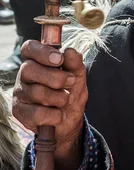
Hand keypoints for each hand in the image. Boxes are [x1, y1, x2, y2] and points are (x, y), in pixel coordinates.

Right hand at [13, 41, 87, 169]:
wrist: (70, 121)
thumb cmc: (71, 93)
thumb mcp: (78, 76)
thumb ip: (75, 63)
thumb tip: (70, 51)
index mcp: (37, 60)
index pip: (29, 48)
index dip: (42, 52)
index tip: (59, 59)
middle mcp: (24, 74)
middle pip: (30, 69)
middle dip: (56, 78)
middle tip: (70, 82)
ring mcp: (20, 93)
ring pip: (36, 92)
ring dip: (59, 98)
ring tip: (65, 100)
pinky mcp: (19, 111)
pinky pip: (36, 113)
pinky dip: (54, 115)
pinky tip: (57, 114)